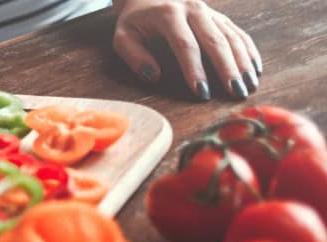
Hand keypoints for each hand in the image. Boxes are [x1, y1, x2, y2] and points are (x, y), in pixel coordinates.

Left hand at [113, 0, 259, 100]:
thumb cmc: (136, 22)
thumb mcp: (124, 36)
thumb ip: (134, 56)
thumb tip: (153, 76)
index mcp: (168, 15)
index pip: (185, 45)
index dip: (194, 70)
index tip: (202, 92)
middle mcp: (193, 10)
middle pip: (215, 41)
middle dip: (227, 69)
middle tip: (235, 93)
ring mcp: (210, 12)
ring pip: (232, 37)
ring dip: (242, 63)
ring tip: (248, 86)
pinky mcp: (220, 17)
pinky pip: (239, 33)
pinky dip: (249, 52)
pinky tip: (255, 70)